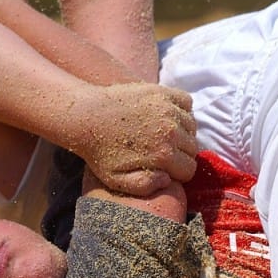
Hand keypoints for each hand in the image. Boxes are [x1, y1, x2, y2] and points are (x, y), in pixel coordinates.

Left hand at [74, 83, 197, 194]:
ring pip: (192, 126)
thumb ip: (145, 186)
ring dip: (183, 133)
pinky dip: (182, 109)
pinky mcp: (162, 92)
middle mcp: (171, 131)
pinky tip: (168, 116)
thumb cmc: (99, 152)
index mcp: (163, 155)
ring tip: (165, 135)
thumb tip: (168, 179)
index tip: (166, 169)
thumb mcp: (117, 180)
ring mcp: (168, 109)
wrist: (85, 116)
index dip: (178, 173)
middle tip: (163, 152)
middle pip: (193, 148)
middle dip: (181, 154)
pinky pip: (187, 102)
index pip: (189, 169)